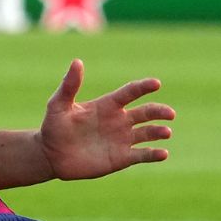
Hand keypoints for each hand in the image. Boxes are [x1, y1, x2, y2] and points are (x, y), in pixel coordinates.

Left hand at [40, 59, 174, 179]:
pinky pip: (142, 155)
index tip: (156, 84)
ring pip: (148, 133)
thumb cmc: (53, 127)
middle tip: (170, 113)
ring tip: (166, 132)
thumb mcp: (58, 105)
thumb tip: (77, 62)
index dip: (143, 87)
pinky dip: (154, 154)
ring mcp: (122, 140)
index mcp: (107, 105)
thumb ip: (69, 86)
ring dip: (159, 131)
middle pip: (146, 112)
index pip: (130, 92)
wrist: (51, 155)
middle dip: (159, 111)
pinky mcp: (121, 158)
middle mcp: (119, 120)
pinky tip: (163, 153)